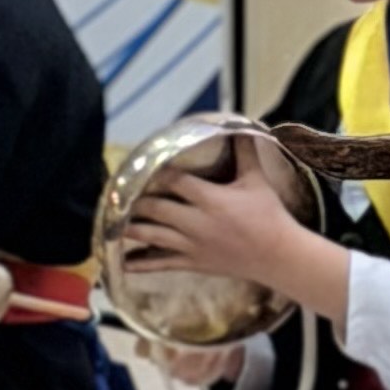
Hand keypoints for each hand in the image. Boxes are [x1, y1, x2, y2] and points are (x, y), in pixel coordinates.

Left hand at [125, 138, 349, 326]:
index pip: (176, 182)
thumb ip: (246, 153)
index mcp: (211, 199)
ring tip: (111, 221)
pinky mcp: (193, 263)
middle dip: (136, 202)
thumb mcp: (257, 180)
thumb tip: (243, 126)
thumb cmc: (269, 215)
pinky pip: (162, 263)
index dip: (157, 174)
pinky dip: (141, 263)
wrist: (278, 256)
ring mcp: (192, 245)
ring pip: (153, 235)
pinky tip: (122, 261)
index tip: (143, 168)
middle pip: (157, 208)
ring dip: (131, 228)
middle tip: (117, 194)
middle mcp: (196, 222)